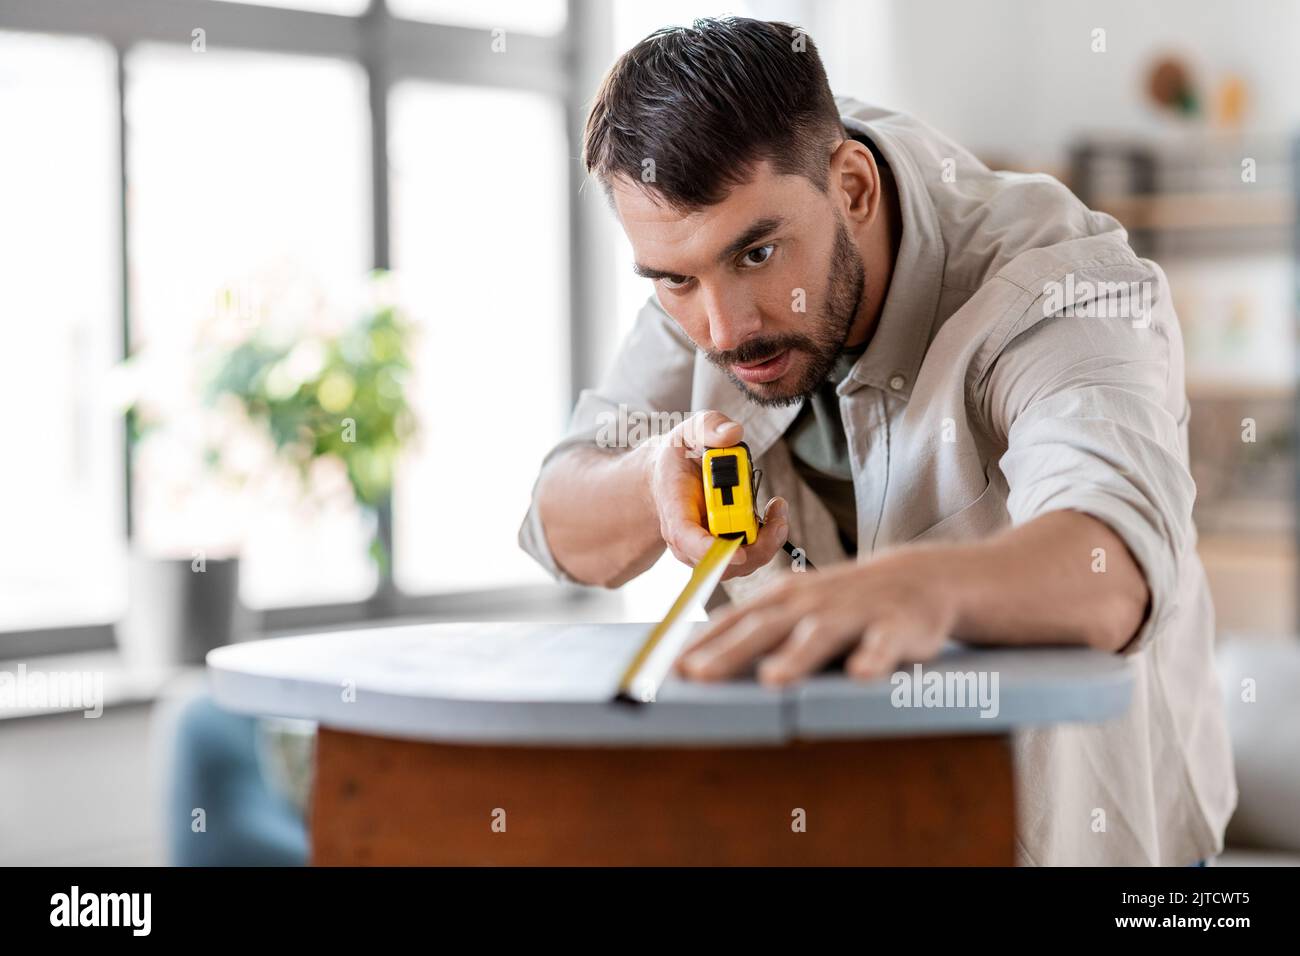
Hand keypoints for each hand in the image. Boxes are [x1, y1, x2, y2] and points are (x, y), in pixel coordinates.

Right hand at [642, 410, 789, 580]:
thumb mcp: (690, 431)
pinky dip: (766, 540)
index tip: (738, 551)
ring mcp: (704, 550)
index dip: (708, 549)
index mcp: (674, 508)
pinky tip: (772, 515)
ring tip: (777, 507)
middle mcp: (686, 539)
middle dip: (755, 543)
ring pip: (739, 564)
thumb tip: (732, 433)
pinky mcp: (721, 552)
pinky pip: (748, 558)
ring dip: (767, 541)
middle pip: (720, 560)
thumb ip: (709, 427)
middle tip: (777, 509)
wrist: (669, 476)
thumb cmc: (680, 456)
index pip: (685, 537)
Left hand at [675, 547, 958, 683]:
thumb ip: (754, 632)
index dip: (702, 643)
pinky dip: (874, 658)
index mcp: (784, 600)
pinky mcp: (898, 627)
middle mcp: (813, 603)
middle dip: (731, 652)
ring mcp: (855, 612)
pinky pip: (885, 644)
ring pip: (822, 635)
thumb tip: (694, 665)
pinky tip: (861, 676)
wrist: (918, 579)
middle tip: (699, 676)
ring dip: (797, 656)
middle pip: (766, 627)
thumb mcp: (796, 608)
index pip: (735, 621)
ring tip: (773, 680)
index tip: (669, 668)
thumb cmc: (841, 603)